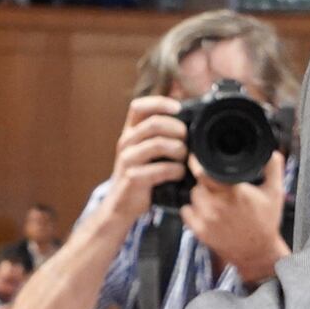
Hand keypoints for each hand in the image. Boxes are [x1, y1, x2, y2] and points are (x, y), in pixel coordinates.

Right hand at [97, 98, 191, 228]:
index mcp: (130, 132)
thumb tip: (189, 121)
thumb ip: (160, 136)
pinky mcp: (133, 178)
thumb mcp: (146, 152)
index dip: (159, 103)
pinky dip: (175, 170)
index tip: (178, 108)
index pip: (139, 106)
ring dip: (178, 149)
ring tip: (184, 158)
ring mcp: (127, 160)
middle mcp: (126, 142)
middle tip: (187, 139)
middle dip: (177, 129)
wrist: (120, 205)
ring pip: (157, 144)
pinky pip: (160, 169)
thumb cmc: (140, 175)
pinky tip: (179, 174)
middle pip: (154, 123)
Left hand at [182, 151, 288, 285]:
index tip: (197, 158)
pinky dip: (193, 209)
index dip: (198, 162)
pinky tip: (206, 211)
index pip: (204, 172)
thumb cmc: (265, 223)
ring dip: (200, 194)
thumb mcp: (275, 193)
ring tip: (215, 199)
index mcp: (233, 192)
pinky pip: (186, 211)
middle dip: (205, 180)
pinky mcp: (199, 231)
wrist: (257, 253)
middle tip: (217, 185)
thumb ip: (273, 168)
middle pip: (198, 182)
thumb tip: (271, 152)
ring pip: (192, 195)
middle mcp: (217, 205)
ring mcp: (206, 219)